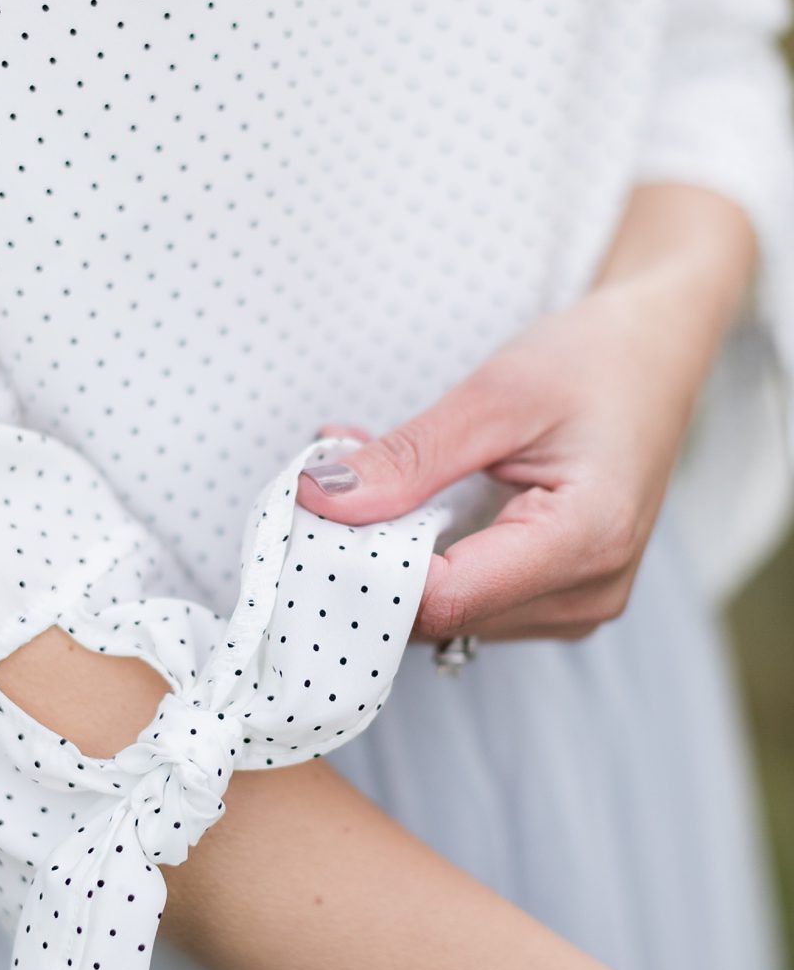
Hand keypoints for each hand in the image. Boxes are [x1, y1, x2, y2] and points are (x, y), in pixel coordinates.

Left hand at [295, 185, 751, 643]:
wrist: (653, 355)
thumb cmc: (592, 362)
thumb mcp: (493, 395)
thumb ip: (408, 458)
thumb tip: (320, 498)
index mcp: (585, 542)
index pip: (444, 599)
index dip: (369, 568)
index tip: (317, 518)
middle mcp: (586, 595)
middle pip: (440, 614)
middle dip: (376, 554)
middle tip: (337, 478)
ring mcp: (574, 606)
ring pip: (443, 614)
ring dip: (395, 553)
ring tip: (379, 475)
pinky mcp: (555, 599)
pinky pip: (465, 598)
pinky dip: (423, 554)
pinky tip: (410, 499)